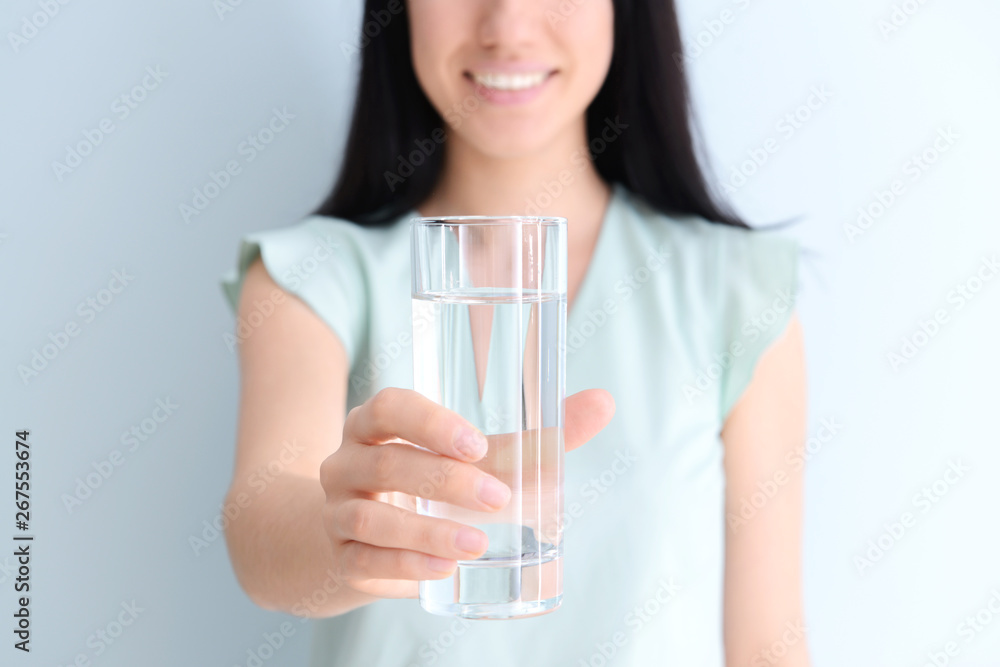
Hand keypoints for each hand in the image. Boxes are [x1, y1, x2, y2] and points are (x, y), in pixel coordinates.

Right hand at [319, 387, 614, 599]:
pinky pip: (367, 561)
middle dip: (443, 481)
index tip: (476, 444)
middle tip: (497, 498)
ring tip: (477, 544)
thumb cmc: (426, 483)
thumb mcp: (467, 458)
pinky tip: (444, 569)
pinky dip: (406, 566)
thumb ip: (529, 436)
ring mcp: (338, 512)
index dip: (429, 423)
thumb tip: (602, 404)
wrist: (354, 536)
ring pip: (371, 518)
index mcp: (376, 424)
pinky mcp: (344, 557)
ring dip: (427, 531)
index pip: (389, 408)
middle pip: (386, 464)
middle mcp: (348, 462)